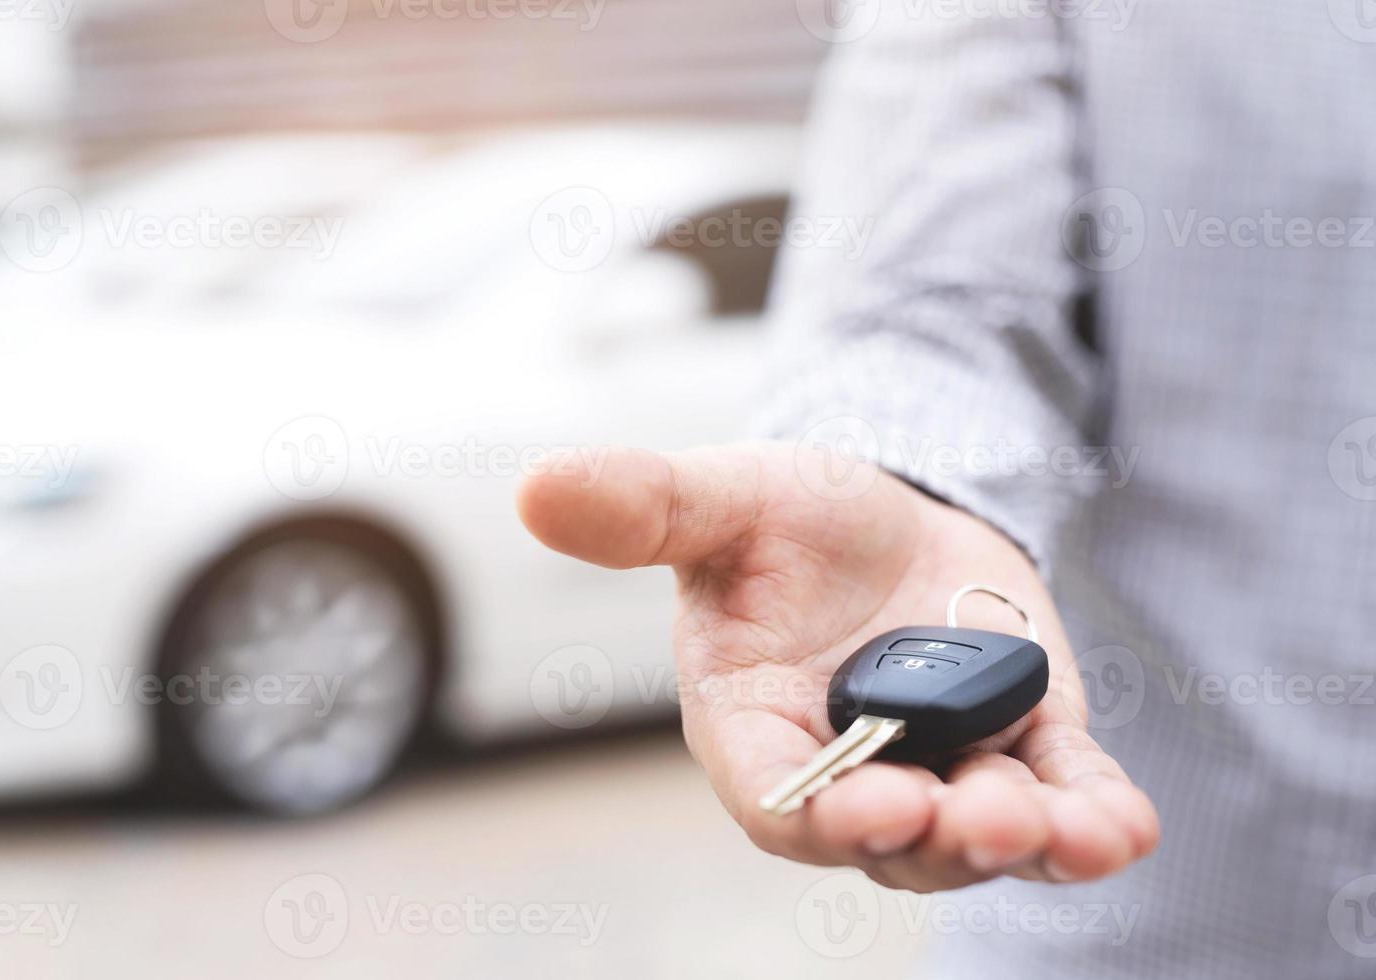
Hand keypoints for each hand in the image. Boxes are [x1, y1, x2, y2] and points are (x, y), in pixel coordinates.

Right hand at [518, 442, 1157, 890]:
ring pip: (974, 836)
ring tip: (1059, 825)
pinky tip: (1121, 827)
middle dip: (934, 838)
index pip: (774, 797)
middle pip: (883, 838)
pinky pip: (1058, 802)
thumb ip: (643, 506)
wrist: (890, 510)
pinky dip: (1090, 823)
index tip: (875, 803)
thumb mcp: (723, 497)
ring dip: (1018, 841)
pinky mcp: (1020, 749)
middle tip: (980, 816)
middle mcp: (846, 769)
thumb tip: (533, 487)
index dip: (819, 814)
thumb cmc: (787, 516)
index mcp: (755, 725)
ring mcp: (939, 768)